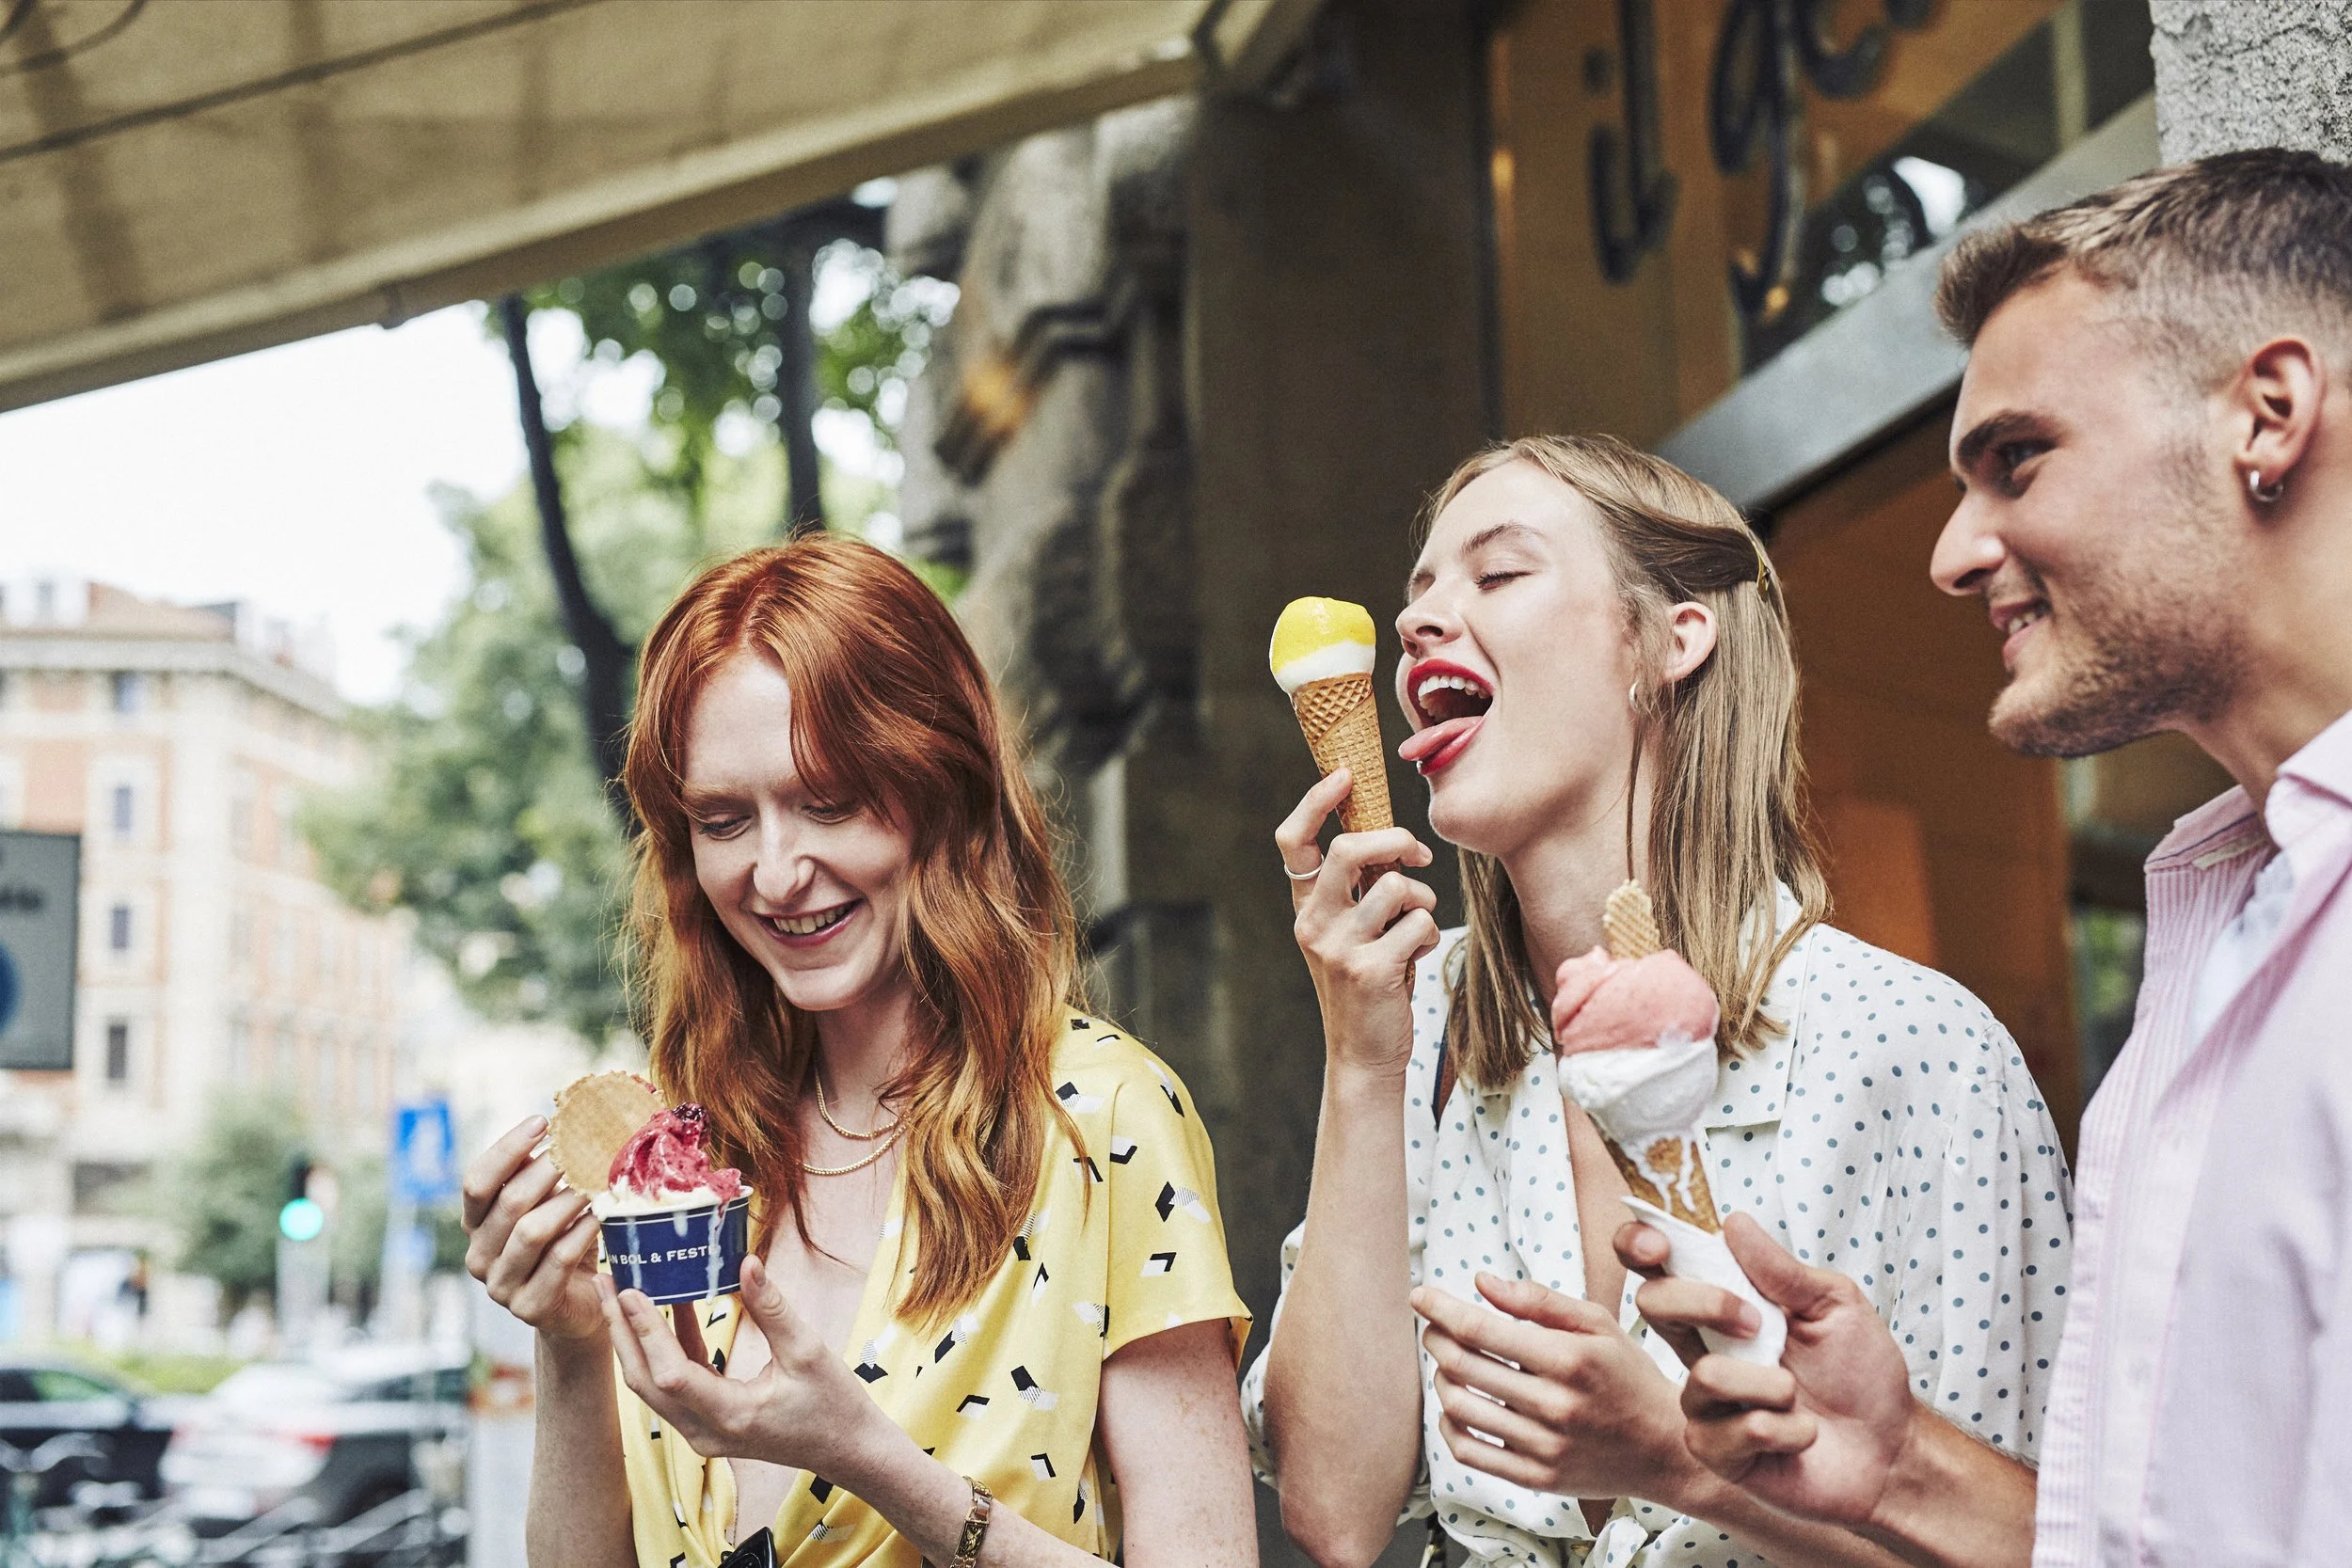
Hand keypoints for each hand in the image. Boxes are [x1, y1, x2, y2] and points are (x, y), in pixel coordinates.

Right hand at [463, 1116, 603, 1344]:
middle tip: (582, 1150)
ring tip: (595, 1181)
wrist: (581, 1306)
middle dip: (547, 1171)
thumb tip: (569, 1123)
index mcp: (475, 1225)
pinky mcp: (531, 1307)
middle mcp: (479, 1256)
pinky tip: (599, 1216)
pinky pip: (558, 1260)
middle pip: (508, 1204)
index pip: (476, 1181)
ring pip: (532, 1232)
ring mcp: (501, 1286)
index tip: (543, 1122)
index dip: (507, 1149)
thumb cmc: (564, 1243)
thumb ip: (544, 1174)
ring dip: (568, 1201)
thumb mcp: (548, 1205)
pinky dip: (582, 1232)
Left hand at [601, 1253, 887, 1480]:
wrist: (848, 1450)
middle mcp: (706, 1432)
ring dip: (637, 1341)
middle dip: (622, 1332)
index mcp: (731, 1415)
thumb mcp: (808, 1351)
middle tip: (608, 1284)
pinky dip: (668, 1350)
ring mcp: (704, 1434)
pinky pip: (675, 1387)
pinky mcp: (709, 1426)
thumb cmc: (834, 1404)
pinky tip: (673, 1312)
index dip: (646, 1332)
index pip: (671, 1373)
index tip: (630, 1291)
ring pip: (653, 1387)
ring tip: (625, 1294)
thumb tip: (746, 1261)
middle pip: (646, 1383)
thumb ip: (772, 1308)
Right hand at [1278, 769, 1439, 1079]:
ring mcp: (1339, 947)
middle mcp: (1314, 922)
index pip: (1293, 840)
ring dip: (1422, 900)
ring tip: (1415, 926)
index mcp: (1306, 906)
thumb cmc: (1368, 981)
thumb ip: (1359, 888)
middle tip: (1417, 854)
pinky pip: (1420, 923)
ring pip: (1397, 887)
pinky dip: (1428, 934)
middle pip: (1350, 850)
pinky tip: (1414, 956)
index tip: (1345, 775)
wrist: (1364, 1052)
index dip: (1317, 800)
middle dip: (1395, 840)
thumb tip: (1391, 836)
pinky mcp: (1370, 970)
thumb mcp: (1350, 930)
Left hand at [1410, 1273, 1705, 1509]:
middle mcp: (1555, 1405)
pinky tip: (1457, 1407)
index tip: (1420, 1296)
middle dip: (1436, 1339)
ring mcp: (1545, 1447)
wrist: (1666, 1449)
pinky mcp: (1537, 1479)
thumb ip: (1539, 1301)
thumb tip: (1482, 1283)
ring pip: (1460, 1409)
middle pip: (1464, 1367)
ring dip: (1442, 1379)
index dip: (1441, 1309)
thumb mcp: (1598, 1324)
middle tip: (1432, 1328)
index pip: (1482, 1330)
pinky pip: (1470, 1453)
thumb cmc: (1629, 1376)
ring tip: (1449, 1364)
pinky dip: (1450, 1426)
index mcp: (1569, 1359)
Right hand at [1622, 1213, 1917, 1526]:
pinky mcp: (1717, 1451)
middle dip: (1705, 1303)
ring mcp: (1706, 1402)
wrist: (1891, 1448)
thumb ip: (1781, 1269)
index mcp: (1722, 1306)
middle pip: (1653, 1304)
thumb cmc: (1862, 1375)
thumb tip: (1732, 1223)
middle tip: (1756, 1323)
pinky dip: (1783, 1430)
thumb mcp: (1835, 1305)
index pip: (1657, 1266)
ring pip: (1704, 1377)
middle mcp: (1703, 1348)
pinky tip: (1802, 1436)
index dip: (1637, 1245)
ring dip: (1770, 1385)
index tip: (1658, 1245)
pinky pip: (1730, 1432)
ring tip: (1798, 1396)